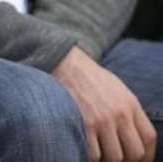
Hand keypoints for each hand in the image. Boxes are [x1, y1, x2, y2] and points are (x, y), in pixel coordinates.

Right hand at [52, 46, 155, 161]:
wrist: (65, 64)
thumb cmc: (90, 78)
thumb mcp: (118, 89)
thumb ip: (129, 112)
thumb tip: (134, 138)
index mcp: (130, 104)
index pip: (149, 138)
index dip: (146, 155)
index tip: (138, 159)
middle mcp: (119, 113)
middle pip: (135, 152)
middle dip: (127, 160)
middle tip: (116, 157)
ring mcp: (101, 120)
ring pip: (114, 157)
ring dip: (107, 159)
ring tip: (100, 154)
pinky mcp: (83, 124)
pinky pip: (93, 154)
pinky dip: (91, 156)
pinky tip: (86, 149)